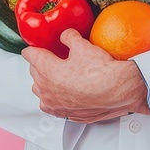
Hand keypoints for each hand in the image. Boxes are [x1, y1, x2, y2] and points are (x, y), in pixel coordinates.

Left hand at [21, 28, 149, 122]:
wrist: (118, 91)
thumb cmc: (100, 71)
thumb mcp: (83, 46)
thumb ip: (69, 38)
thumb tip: (66, 36)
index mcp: (47, 70)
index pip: (32, 57)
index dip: (31, 50)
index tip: (31, 49)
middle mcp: (47, 90)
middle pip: (34, 73)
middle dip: (38, 65)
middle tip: (46, 58)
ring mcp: (56, 104)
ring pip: (40, 91)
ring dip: (43, 82)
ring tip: (51, 76)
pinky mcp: (66, 114)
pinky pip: (51, 106)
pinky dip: (51, 99)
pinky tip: (58, 94)